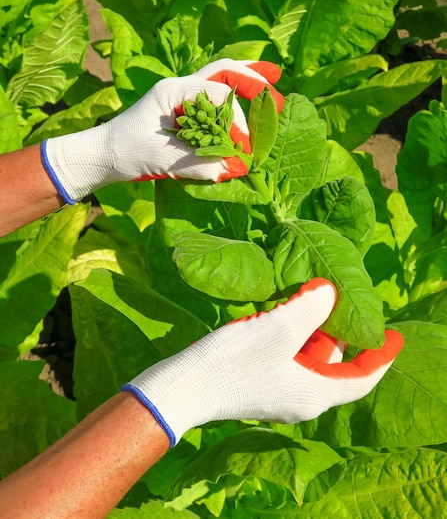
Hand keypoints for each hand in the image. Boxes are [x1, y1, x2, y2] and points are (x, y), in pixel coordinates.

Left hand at [41, 59, 282, 203]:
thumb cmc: (126, 153)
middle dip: (253, 76)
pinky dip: (233, 93)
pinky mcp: (180, 109)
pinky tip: (246, 100)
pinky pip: (212, 94)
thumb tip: (237, 167)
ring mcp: (179, 95)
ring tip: (272, 76)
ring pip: (218, 76)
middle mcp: (179, 86)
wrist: (102, 155)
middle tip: (278, 83)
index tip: (244, 148)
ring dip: (245, 76)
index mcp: (173, 92)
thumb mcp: (164, 160)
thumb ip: (202, 163)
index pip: (218, 96)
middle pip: (223, 70)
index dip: (237, 120)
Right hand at [121, 278, 403, 445]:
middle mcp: (301, 399)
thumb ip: (312, 308)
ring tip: (308, 298)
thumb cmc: (235, 361)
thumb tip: (329, 292)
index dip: (381, 356)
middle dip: (338, 331)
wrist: (182, 388)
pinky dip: (291, 337)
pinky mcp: (258, 385)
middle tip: (338, 299)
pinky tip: (279, 313)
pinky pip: (288, 359)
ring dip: (312, 330)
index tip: (394, 335)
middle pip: (333, 364)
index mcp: (314, 393)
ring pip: (309, 359)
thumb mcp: (280, 328)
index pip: (362, 378)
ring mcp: (278, 394)